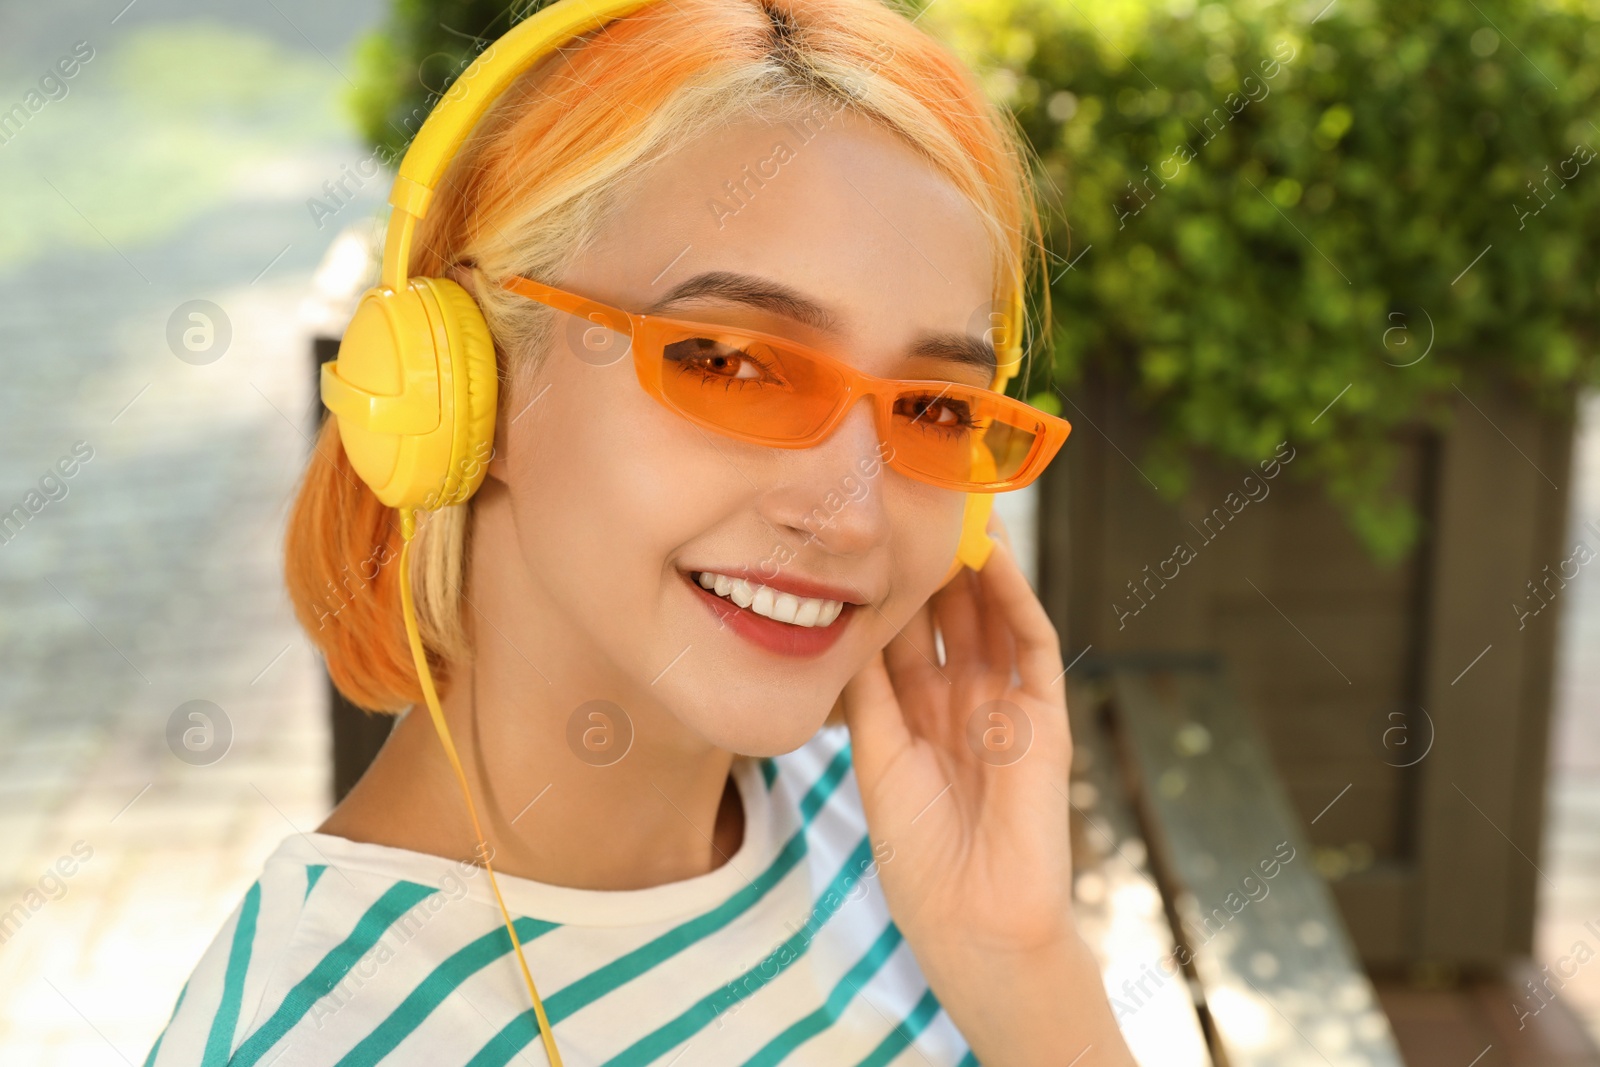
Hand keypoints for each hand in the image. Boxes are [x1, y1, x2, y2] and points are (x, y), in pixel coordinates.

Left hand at [841, 512, 1072, 950]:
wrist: (975, 923)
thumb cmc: (918, 858)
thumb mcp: (878, 760)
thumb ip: (868, 691)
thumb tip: (843, 619)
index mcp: (916, 716)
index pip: (902, 633)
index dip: (886, 584)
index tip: (864, 531)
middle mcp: (961, 701)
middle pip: (947, 614)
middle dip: (931, 560)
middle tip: (914, 497)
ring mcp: (1005, 706)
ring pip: (991, 617)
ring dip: (977, 565)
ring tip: (955, 504)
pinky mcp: (1044, 718)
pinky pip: (1032, 646)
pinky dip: (1015, 600)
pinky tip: (993, 558)